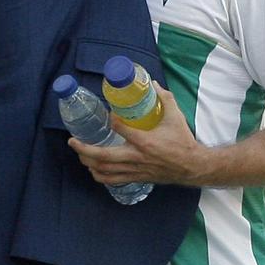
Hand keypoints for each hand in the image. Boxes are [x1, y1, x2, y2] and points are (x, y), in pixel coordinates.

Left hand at [67, 84, 208, 185]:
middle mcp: (137, 157)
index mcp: (146, 141)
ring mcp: (135, 170)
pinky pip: (113, 180)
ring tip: (79, 153)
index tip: (108, 113)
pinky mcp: (137, 178)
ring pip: (105, 171)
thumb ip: (164, 99)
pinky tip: (93, 169)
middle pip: (103, 156)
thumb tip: (152, 84)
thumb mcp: (176, 117)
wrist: (191, 166)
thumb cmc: (182, 141)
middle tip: (72, 141)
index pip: (120, 129)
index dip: (111, 120)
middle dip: (84, 149)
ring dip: (88, 162)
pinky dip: (100, 176)